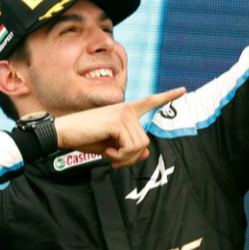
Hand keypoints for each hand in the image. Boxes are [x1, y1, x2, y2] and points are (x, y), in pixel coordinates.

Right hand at [55, 88, 187, 167]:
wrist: (64, 133)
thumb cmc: (85, 138)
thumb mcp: (110, 146)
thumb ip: (129, 149)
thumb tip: (146, 153)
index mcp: (125, 111)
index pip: (150, 101)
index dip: (168, 96)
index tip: (183, 90)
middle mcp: (127, 109)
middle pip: (145, 141)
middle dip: (130, 156)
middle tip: (114, 159)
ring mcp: (123, 113)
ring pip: (139, 146)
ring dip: (125, 157)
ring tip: (109, 153)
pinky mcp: (117, 122)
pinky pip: (130, 147)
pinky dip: (119, 156)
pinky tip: (107, 151)